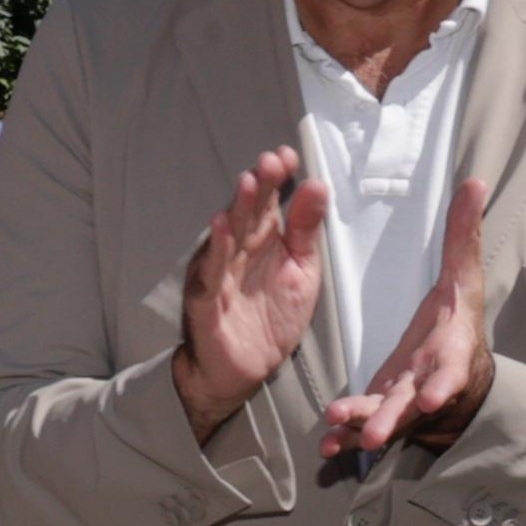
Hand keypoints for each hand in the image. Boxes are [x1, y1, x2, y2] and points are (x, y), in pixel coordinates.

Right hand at [171, 147, 328, 444]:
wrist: (244, 369)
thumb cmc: (271, 318)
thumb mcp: (301, 270)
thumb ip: (306, 230)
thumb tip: (317, 185)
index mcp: (263, 240)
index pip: (270, 200)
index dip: (278, 178)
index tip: (289, 156)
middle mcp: (240, 250)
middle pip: (249, 212)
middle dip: (260, 186)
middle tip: (271, 162)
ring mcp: (221, 272)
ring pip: (229, 236)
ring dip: (238, 209)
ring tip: (249, 183)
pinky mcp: (208, 298)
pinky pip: (212, 272)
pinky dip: (216, 250)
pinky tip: (221, 228)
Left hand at [317, 178, 493, 464]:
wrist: (456, 369)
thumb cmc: (456, 321)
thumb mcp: (462, 278)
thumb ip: (462, 236)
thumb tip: (475, 181)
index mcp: (449, 352)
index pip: (450, 370)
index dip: (443, 384)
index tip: (432, 397)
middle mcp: (426, 382)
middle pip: (411, 405)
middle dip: (393, 417)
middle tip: (375, 434)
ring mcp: (402, 402)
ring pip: (381, 418)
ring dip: (360, 426)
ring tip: (337, 432)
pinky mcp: (378, 410)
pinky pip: (359, 427)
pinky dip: (344, 438)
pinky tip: (326, 448)